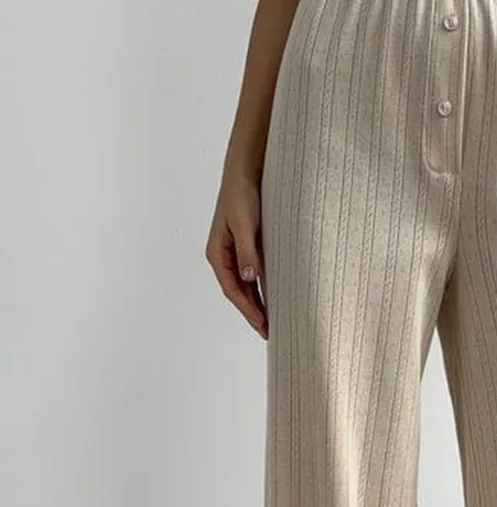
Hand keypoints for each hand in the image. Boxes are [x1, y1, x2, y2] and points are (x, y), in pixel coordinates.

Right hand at [205, 174, 267, 338]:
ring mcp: (233, 254)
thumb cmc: (241, 196)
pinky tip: (269, 301)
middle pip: (237, 292)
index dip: (247, 308)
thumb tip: (249, 277)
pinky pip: (251, 276)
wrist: (245, 174)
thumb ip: (247, 251)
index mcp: (217, 253)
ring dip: (256, 305)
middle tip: (268, 332)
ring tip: (269, 324)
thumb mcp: (244, 224)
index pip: (232, 288)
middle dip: (251, 313)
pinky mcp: (245, 249)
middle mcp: (223, 257)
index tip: (261, 323)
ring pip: (244, 287)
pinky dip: (259, 291)